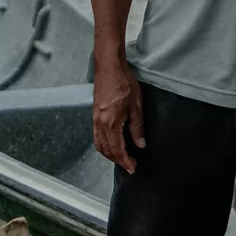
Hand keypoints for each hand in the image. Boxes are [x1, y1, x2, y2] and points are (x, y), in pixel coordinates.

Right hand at [93, 57, 144, 173]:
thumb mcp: (136, 105)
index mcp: (111, 122)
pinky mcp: (95, 114)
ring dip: (109, 154)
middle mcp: (100, 123)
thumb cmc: (123, 81)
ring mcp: (95, 119)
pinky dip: (104, 144)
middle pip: (106, 150)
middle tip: (129, 165)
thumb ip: (137, 127)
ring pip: (99, 144)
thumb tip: (140, 144)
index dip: (125, 161)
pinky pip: (96, 135)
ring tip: (121, 157)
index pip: (118, 149)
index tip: (133, 168)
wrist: (109, 66)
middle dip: (117, 160)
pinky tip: (112, 143)